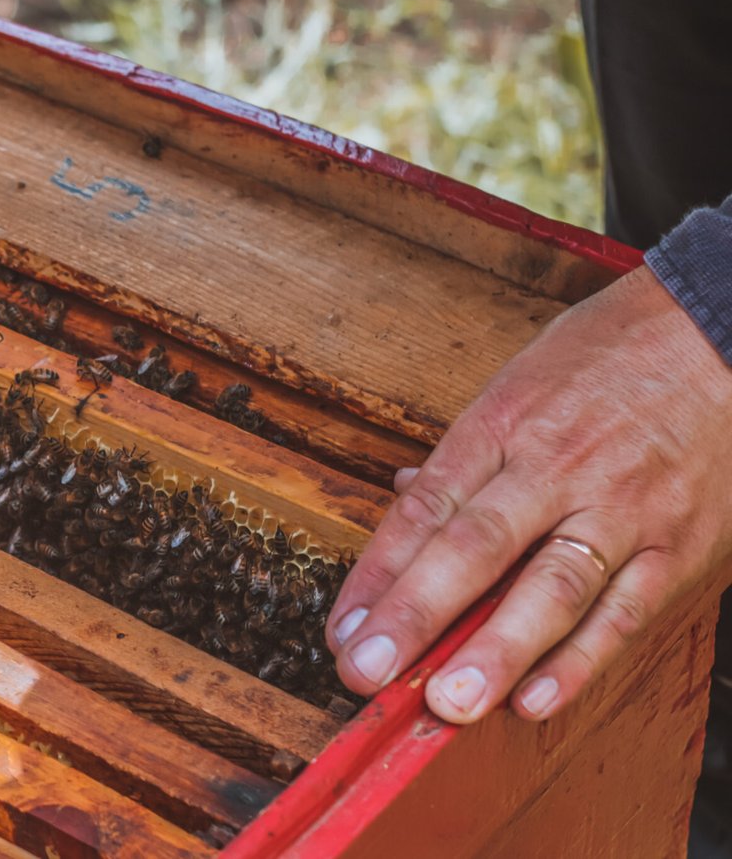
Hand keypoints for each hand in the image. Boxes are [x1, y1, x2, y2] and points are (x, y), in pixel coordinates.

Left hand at [326, 265, 731, 722]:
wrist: (717, 333)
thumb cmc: (607, 358)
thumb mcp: (517, 383)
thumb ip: (466, 455)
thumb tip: (406, 496)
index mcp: (501, 428)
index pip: (425, 511)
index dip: (378, 575)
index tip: (343, 630)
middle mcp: (555, 469)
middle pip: (475, 548)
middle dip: (414, 616)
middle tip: (366, 672)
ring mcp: (620, 510)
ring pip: (552, 589)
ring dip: (495, 652)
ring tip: (448, 704)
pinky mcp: (679, 545)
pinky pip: (624, 611)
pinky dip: (580, 661)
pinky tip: (535, 699)